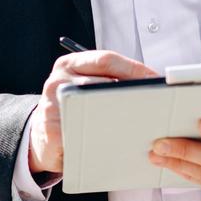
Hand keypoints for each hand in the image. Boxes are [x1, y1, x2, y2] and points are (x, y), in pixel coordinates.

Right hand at [29, 51, 157, 175]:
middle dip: (133, 92)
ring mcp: (51, 105)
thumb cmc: (73, 108)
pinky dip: (104, 138)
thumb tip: (148, 82)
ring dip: (120, 115)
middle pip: (102, 82)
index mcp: (69, 64)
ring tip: (142, 122)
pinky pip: (83, 133)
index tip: (156, 80)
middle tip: (158, 102)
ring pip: (94, 106)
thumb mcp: (84, 85)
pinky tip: (119, 142)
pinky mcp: (50, 131)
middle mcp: (58, 80)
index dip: (134, 68)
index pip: (106, 59)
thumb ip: (108, 79)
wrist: (42, 135)